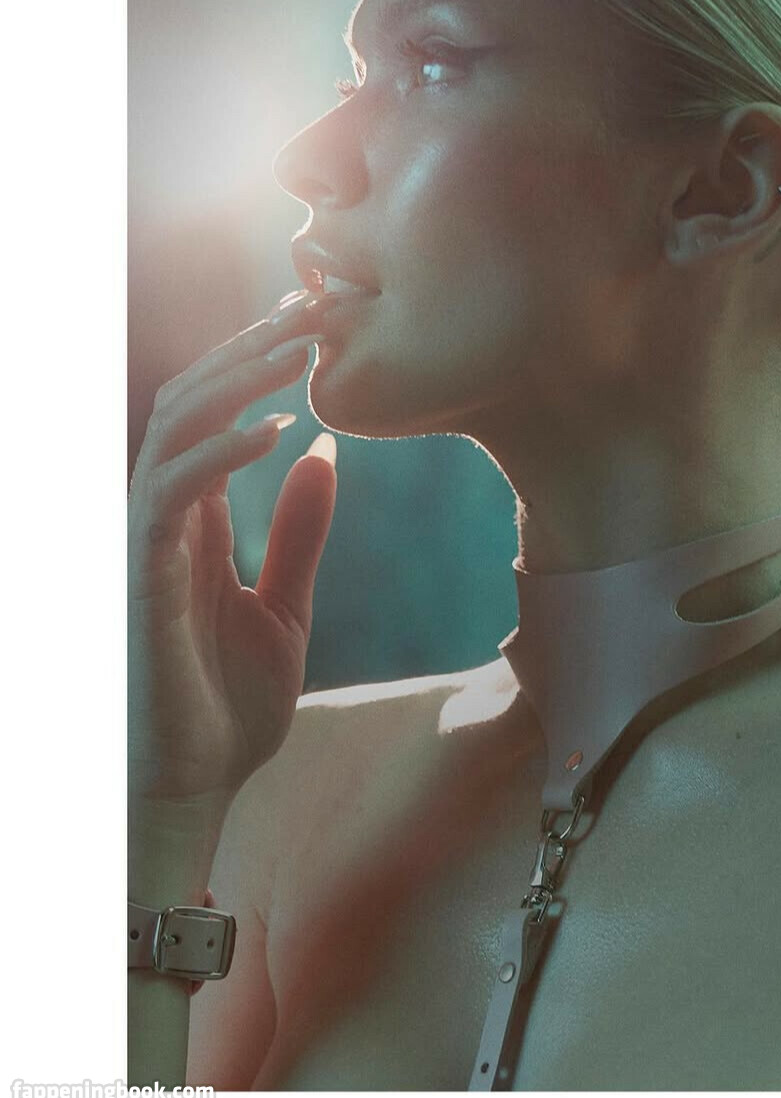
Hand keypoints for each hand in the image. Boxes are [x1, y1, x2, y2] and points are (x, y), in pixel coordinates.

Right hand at [128, 290, 343, 811]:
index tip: (315, 319)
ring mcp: (144, 543)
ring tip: (300, 345)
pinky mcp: (142, 578)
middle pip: (192, 400)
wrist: (191, 793)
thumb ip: (298, 530)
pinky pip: (170, 495)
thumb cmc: (226, 706)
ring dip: (237, 380)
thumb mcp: (286, 604)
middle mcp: (161, 516)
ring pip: (173, 428)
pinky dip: (220, 455)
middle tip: (314, 304)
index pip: (216, 413)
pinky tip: (275, 430)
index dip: (258, 360)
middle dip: (250, 347)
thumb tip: (321, 453)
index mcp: (194, 518)